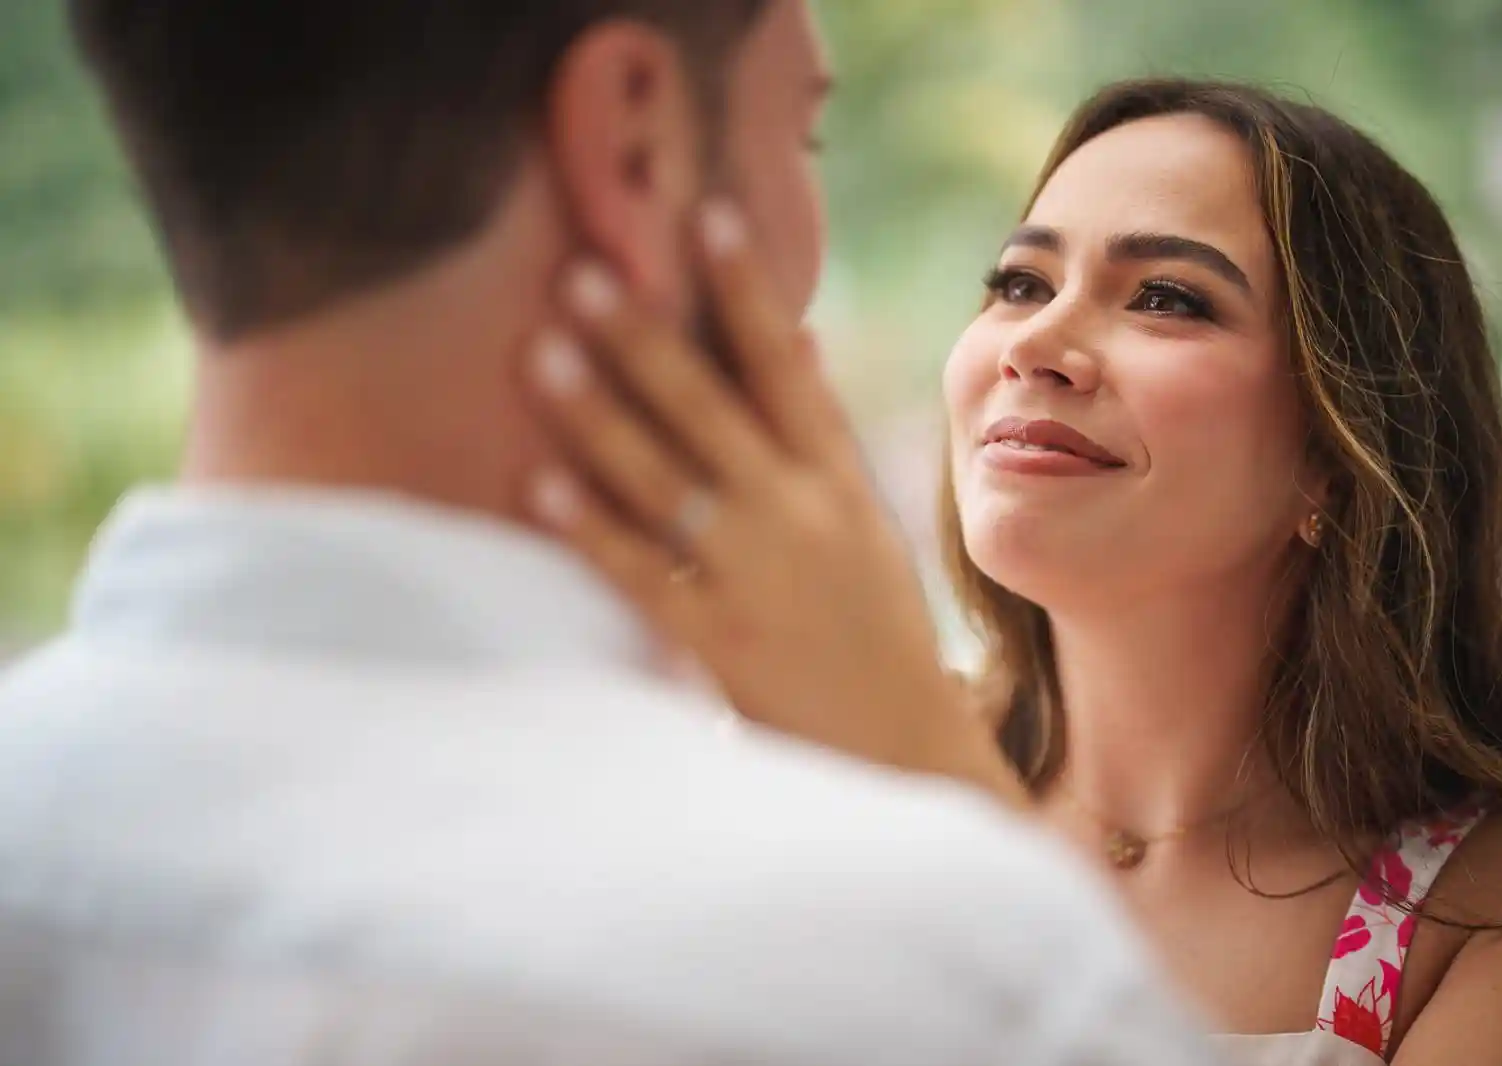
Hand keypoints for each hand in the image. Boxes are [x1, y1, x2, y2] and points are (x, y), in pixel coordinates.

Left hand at [521, 201, 1027, 808]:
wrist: (903, 753)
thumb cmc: (878, 631)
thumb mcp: (868, 524)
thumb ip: (823, 434)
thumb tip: (796, 336)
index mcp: (840, 482)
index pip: (789, 368)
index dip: (749, 292)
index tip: (709, 218)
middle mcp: (801, 516)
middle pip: (713, 411)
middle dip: (645, 341)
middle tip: (584, 275)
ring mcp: (758, 577)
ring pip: (667, 481)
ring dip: (600, 416)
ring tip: (541, 354)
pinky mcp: (721, 640)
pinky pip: (645, 574)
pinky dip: (592, 530)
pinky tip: (540, 486)